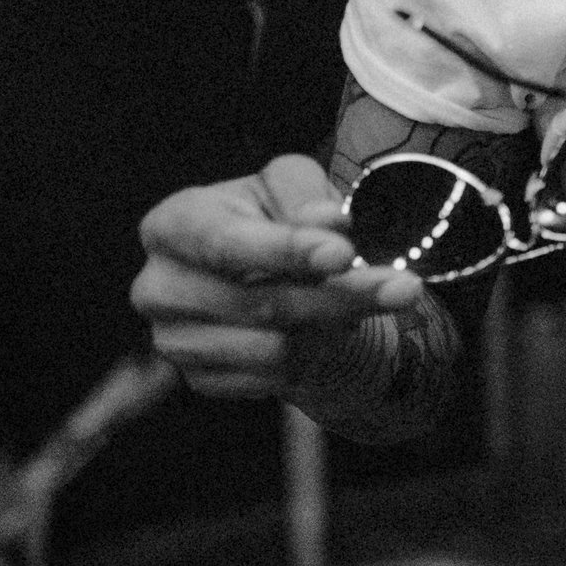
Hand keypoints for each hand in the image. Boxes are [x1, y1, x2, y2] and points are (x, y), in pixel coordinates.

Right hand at [131, 152, 422, 400]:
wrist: (266, 279)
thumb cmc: (273, 219)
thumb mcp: (290, 186)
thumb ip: (306, 196)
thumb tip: (329, 223)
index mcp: (172, 224)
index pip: (226, 242)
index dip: (286, 250)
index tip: (344, 255)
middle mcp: (159, 286)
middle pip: (260, 303)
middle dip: (341, 296)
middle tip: (406, 288)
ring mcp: (173, 340)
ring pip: (275, 347)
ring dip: (332, 325)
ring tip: (348, 301)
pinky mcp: (198, 379)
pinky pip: (273, 378)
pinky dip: (311, 354)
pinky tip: (318, 329)